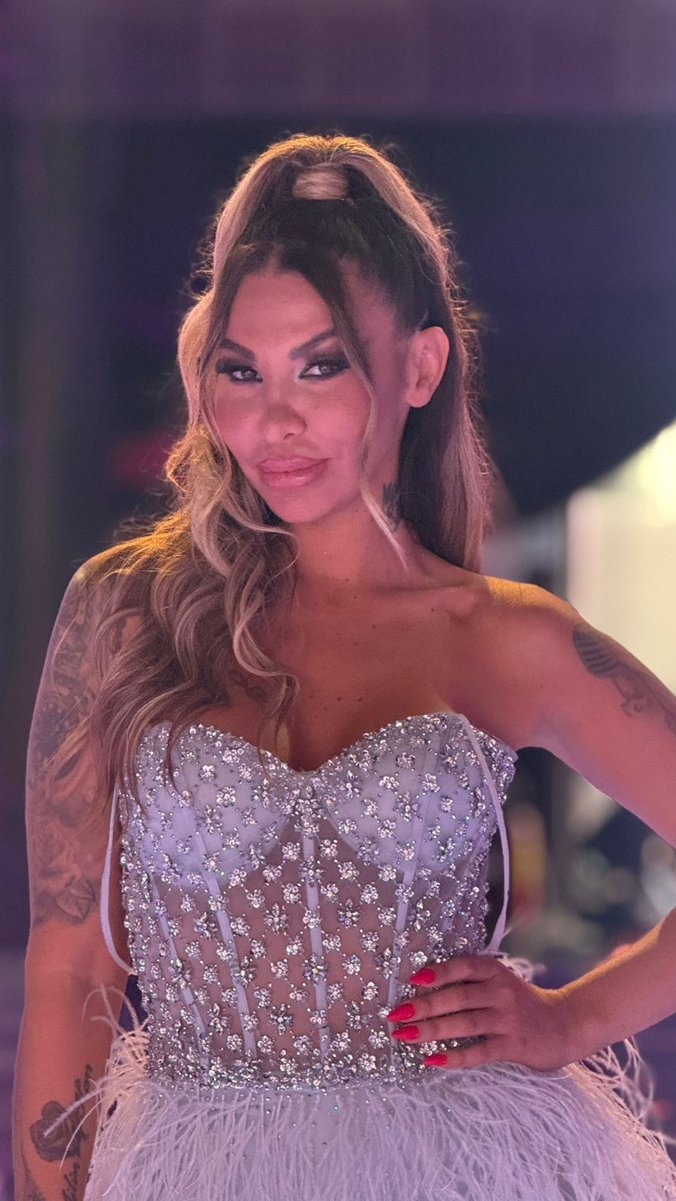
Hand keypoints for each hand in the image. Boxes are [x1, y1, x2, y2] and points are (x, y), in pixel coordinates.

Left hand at [386, 955, 576, 1071]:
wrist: (565, 1024)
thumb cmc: (521, 1004)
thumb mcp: (500, 982)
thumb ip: (471, 982)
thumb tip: (422, 986)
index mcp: (494, 971)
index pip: (462, 967)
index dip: (437, 972)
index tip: (412, 980)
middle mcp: (500, 991)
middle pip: (457, 997)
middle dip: (423, 1006)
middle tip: (395, 1015)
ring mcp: (507, 1019)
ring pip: (464, 1023)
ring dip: (431, 1030)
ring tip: (404, 1036)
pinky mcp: (513, 1045)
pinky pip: (479, 1051)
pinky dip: (454, 1056)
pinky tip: (432, 1060)